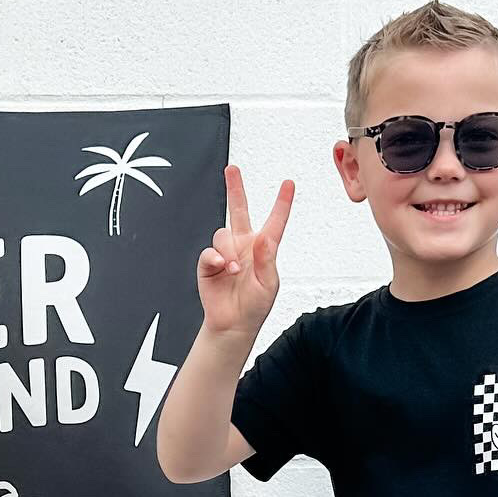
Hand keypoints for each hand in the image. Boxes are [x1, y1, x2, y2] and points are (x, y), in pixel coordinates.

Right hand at [198, 165, 293, 338]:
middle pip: (238, 210)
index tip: (288, 184)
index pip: (275, 222)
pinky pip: (209, 252)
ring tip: (233, 270)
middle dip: (235, 189)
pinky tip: (222, 268)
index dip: (282, 203)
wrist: (233, 325)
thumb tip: (263, 238)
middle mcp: (243, 246)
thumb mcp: (269, 284)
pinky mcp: (209, 264)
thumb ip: (266, 259)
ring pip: (222, 234)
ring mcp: (225, 253)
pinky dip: (215, 259)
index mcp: (264, 249)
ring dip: (228, 251)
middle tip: (232, 170)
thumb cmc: (255, 307)